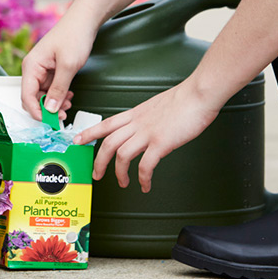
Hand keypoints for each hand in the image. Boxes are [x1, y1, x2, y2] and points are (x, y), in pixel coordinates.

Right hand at [20, 21, 94, 120]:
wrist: (84, 20)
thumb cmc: (74, 36)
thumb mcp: (68, 65)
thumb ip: (58, 89)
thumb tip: (50, 109)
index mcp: (31, 67)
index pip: (26, 96)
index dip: (36, 111)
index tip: (49, 122)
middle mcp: (33, 69)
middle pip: (32, 97)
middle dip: (46, 109)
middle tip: (62, 116)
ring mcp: (42, 70)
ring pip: (42, 95)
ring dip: (54, 103)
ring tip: (69, 105)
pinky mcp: (51, 70)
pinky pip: (50, 88)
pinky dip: (59, 95)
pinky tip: (69, 96)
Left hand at [73, 81, 220, 192]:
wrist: (199, 94)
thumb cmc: (183, 99)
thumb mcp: (155, 106)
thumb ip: (145, 118)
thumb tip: (143, 127)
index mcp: (134, 114)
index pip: (105, 124)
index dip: (89, 133)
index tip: (78, 141)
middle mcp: (137, 124)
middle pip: (108, 143)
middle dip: (99, 161)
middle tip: (96, 174)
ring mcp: (148, 133)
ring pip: (122, 155)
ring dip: (119, 173)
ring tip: (123, 183)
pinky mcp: (162, 143)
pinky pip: (146, 165)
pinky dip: (143, 178)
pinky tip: (145, 185)